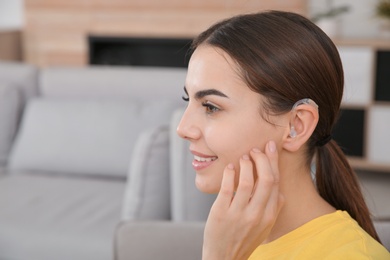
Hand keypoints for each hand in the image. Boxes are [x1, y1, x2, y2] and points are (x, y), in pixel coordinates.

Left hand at [202, 141, 283, 259]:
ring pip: (247, 182)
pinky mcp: (220, 213)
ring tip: (243, 157)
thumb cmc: (244, 238)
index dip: (273, 162)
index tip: (270, 147)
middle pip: (266, 179)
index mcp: (269, 215)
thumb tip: (280, 191)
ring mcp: (238, 214)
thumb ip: (273, 209)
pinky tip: (229, 167)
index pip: (276, 182)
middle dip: (262, 159)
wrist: (224, 258)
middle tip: (255, 149)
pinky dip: (229, 174)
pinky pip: (227, 188)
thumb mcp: (265, 227)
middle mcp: (256, 214)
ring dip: (246, 164)